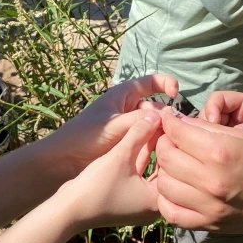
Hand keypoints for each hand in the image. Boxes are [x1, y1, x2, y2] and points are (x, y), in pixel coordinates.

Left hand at [47, 74, 178, 178]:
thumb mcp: (114, 125)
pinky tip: (163, 150)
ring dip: (162, 130)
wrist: (65, 160)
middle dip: (166, 114)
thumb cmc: (85, 136)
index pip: (150, 82)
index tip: (176, 94)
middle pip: (155, 106)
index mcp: (122, 95)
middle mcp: (128, 108)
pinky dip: (156, 142)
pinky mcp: (129, 142)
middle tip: (174, 127)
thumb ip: (139, 120)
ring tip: (170, 140)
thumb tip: (165, 116)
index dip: (166, 84)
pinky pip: (148, 138)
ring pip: (153, 124)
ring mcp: (129, 126)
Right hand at [54, 113, 163, 231]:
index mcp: (158, 201)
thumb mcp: (120, 155)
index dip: (172, 142)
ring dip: (151, 150)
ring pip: (152, 171)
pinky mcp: (128, 200)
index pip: (175, 168)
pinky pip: (140, 176)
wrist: (68, 209)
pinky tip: (142, 137)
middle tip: (166, 122)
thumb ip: (139, 133)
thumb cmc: (96, 186)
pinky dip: (141, 159)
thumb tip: (156, 114)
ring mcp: (140, 204)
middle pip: (166, 170)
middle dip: (164, 146)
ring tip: (154, 124)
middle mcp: (154, 206)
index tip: (172, 123)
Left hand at [154, 108, 242, 236]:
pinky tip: (175, 189)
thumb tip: (177, 121)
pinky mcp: (208, 224)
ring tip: (174, 165)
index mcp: (221, 152)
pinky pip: (171, 213)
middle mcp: (211, 180)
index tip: (170, 122)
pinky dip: (166, 199)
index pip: (177, 132)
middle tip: (171, 142)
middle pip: (166, 157)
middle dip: (164, 144)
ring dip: (163, 171)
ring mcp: (208, 206)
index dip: (169, 123)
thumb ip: (208, 128)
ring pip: (163, 184)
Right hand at [201, 91, 242, 161]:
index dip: (212, 109)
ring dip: (208, 142)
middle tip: (213, 145)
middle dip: (206, 128)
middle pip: (207, 116)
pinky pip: (216, 148)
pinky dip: (214, 154)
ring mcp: (232, 133)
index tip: (214, 125)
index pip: (218, 99)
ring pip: (208, 134)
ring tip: (216, 156)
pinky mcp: (232, 149)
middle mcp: (235, 116)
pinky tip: (219, 164)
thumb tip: (238, 132)